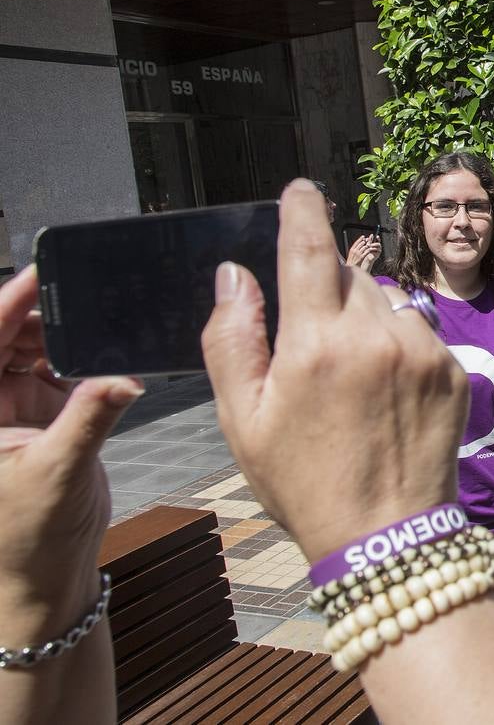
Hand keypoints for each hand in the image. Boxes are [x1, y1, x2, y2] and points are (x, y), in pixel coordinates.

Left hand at [0, 268, 143, 640]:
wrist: (44, 577)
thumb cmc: (27, 539)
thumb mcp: (59, 473)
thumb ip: (89, 418)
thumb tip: (121, 377)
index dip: (8, 302)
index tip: (42, 275)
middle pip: (3, 334)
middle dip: (40, 315)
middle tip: (84, 301)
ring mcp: (8, 406)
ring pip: (29, 345)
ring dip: (61, 335)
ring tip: (98, 331)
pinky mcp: (39, 413)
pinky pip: (57, 367)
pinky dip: (79, 358)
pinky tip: (102, 359)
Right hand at [201, 180, 468, 561]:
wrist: (388, 536)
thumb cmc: (304, 483)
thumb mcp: (242, 420)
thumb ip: (232, 338)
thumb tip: (234, 273)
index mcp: (316, 345)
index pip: (309, 248)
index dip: (302, 210)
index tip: (301, 189)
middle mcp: (375, 336)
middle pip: (348, 276)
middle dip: (327, 291)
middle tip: (315, 347)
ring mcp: (423, 351)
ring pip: (387, 300)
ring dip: (367, 316)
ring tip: (353, 378)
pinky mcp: (454, 370)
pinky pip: (419, 330)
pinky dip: (400, 343)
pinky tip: (387, 391)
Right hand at [344, 234, 380, 271]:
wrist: (352, 267)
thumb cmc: (351, 261)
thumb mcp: (351, 254)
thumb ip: (354, 249)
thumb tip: (358, 244)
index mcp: (351, 249)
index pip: (356, 242)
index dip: (360, 239)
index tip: (363, 236)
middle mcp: (355, 251)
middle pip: (361, 244)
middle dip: (365, 241)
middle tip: (368, 240)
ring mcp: (358, 254)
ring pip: (365, 247)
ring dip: (368, 245)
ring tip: (370, 245)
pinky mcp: (362, 257)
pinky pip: (366, 251)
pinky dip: (369, 249)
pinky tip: (370, 249)